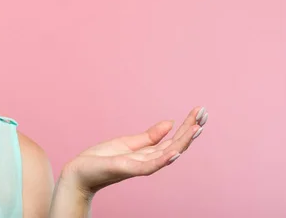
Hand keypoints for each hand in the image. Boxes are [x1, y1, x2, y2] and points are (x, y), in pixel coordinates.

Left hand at [60, 106, 207, 197]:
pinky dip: (164, 159)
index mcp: (149, 153)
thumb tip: (170, 123)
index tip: (200, 111)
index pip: (174, 139)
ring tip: (197, 128)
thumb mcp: (128, 143)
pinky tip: (176, 150)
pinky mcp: (128, 169)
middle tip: (204, 113)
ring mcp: (140, 166)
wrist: (80, 173)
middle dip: (191, 129)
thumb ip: (150, 136)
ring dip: (183, 141)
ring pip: (167, 154)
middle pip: (176, 144)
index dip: (188, 125)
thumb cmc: (102, 159)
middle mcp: (149, 160)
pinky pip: (150, 166)